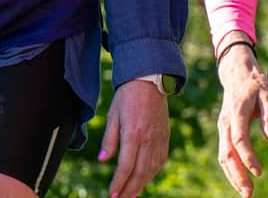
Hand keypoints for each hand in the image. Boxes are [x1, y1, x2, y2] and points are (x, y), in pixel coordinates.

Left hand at [98, 77, 168, 197]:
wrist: (150, 81)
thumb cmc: (126, 97)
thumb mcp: (113, 115)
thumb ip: (109, 139)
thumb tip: (103, 160)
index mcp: (133, 134)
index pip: (125, 166)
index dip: (118, 182)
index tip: (111, 194)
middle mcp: (148, 140)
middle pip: (140, 172)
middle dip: (129, 189)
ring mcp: (159, 140)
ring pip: (151, 169)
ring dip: (141, 184)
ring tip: (130, 195)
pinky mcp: (165, 138)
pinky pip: (160, 161)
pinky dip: (151, 173)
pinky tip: (144, 179)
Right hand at [215, 39, 267, 196]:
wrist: (236, 73)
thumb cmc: (255, 84)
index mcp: (237, 112)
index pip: (239, 139)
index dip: (248, 157)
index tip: (259, 172)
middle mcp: (226, 122)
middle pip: (227, 153)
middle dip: (237, 175)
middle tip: (248, 193)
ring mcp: (223, 127)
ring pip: (224, 156)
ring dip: (233, 176)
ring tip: (246, 192)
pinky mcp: (225, 131)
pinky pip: (225, 153)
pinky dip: (231, 168)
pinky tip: (241, 180)